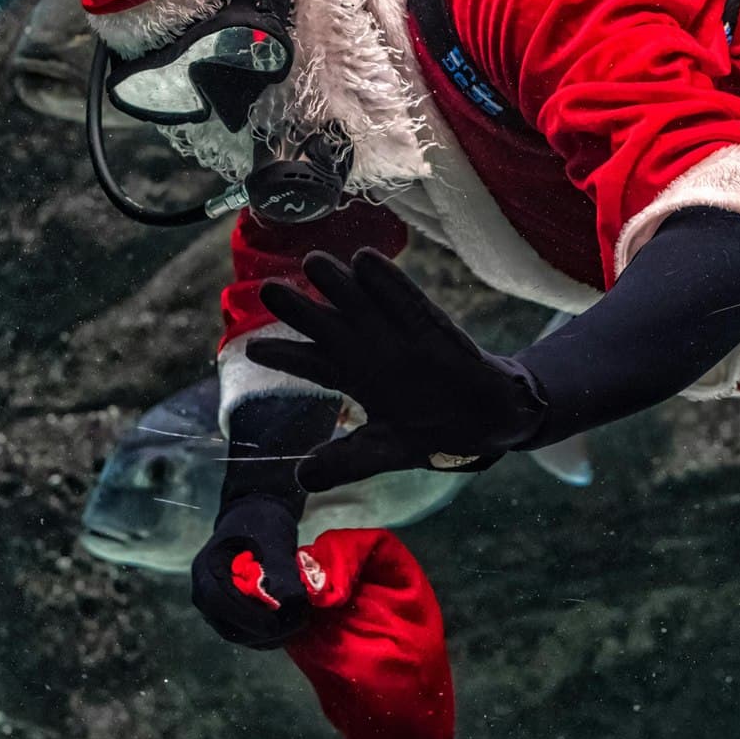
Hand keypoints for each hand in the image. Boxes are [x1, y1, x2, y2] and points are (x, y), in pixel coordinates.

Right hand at [191, 494, 309, 647]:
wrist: (254, 515)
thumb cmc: (262, 526)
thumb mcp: (272, 546)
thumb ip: (279, 574)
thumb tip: (291, 603)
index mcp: (207, 570)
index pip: (218, 602)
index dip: (246, 617)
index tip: (273, 625)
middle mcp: (204, 591)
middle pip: (227, 625)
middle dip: (261, 632)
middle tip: (291, 628)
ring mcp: (214, 603)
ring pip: (236, 632)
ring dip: (265, 636)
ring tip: (293, 628)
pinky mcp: (228, 610)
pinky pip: (242, 630)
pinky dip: (263, 633)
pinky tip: (286, 628)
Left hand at [243, 249, 548, 492]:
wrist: (486, 420)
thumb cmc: (431, 431)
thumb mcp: (381, 451)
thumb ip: (343, 462)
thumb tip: (301, 478)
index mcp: (356, 379)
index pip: (312, 362)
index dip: (284, 354)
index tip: (253, 349)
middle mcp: (371, 352)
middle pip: (328, 326)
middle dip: (299, 309)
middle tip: (267, 289)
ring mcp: (401, 336)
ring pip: (361, 305)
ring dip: (338, 284)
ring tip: (312, 261)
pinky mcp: (434, 329)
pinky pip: (408, 302)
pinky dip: (388, 283)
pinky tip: (365, 260)